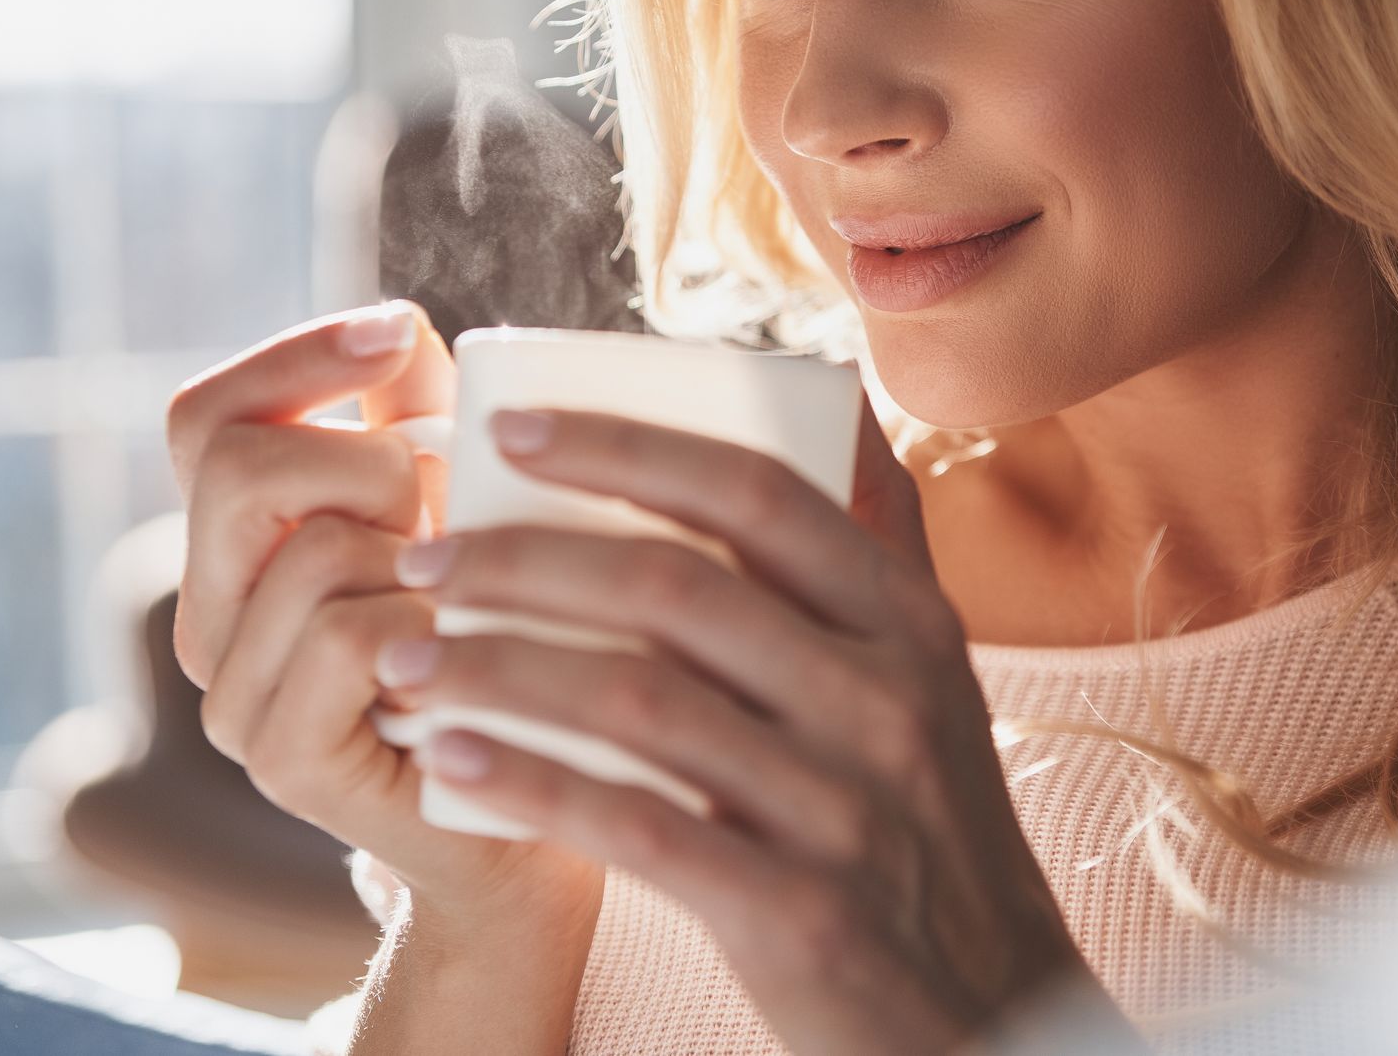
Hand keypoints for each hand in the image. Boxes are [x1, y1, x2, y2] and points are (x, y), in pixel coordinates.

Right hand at [163, 300, 604, 934]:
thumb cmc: (508, 646)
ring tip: (482, 593)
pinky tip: (478, 648)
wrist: (534, 818)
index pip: (206, 417)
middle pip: (239, 464)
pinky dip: (436, 622)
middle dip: (377, 457)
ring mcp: (231, 697)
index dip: (297, 357)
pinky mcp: (281, 760)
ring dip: (429, 550)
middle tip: (457, 508)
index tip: (399, 334)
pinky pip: (352, 635)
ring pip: (316, 548)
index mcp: (236, 547)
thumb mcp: (462, 513)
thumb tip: (397, 329)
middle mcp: (209, 616)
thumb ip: (419, 421)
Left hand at [379, 392, 1143, 1053]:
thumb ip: (881, 552)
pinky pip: (631, 826)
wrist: (995, 1012)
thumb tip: (831, 402)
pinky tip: (448, 757)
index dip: (625, 449)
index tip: (509, 429)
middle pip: (675, 587)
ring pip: (637, 700)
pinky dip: (526, 783)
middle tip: (423, 561)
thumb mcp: (938, 677)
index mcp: (910, 621)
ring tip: (402, 659)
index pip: (758, 492)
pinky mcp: (794, 914)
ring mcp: (843, 808)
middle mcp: (884, 698)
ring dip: (498, 667)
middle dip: (524, 560)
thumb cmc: (933, 826)